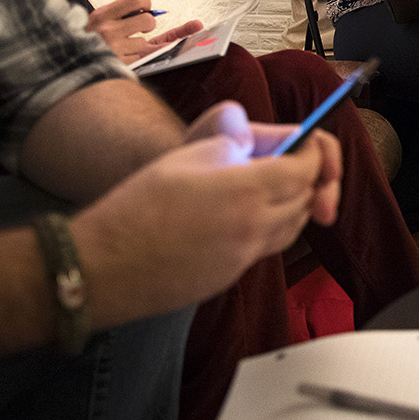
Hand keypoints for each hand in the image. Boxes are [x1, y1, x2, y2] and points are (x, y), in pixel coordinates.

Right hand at [71, 111, 341, 322]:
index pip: (305, 169)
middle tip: (299, 162)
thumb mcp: (189, 155)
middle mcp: (254, 227)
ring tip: (279, 187)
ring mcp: (244, 257)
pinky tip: (249, 216)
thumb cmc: (138, 204)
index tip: (310, 143)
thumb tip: (256, 143)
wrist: (104, 263)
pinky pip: (266, 249)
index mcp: (247, 190)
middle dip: (309, 178)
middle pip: (305, 199)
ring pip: (291, 228)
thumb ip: (233, 145)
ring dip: (294, 205)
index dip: (314, 153)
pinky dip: (271, 229)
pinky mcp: (230, 277)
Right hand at [85, 0, 201, 64]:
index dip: (145, 3)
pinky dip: (132, 58)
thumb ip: (119, 14)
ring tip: (123, 47)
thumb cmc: (86, 40)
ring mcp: (113, 48)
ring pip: (143, 42)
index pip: (135, 0)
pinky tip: (120, 57)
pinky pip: (137, 58)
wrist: (69, 62)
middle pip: (147, 20)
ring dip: (137, 45)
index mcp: (102, 15)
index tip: (145, 9)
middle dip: (149, 24)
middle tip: (143, 28)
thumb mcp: (97, 21)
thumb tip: (149, 11)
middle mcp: (107, 30)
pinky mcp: (118, 64)